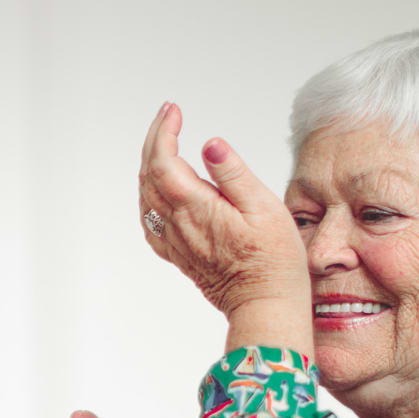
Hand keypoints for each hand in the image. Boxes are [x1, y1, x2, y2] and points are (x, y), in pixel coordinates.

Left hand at [138, 102, 313, 350]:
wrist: (264, 305)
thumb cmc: (273, 261)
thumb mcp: (264, 209)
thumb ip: (233, 175)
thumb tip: (210, 145)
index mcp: (195, 208)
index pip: (163, 160)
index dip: (164, 131)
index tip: (174, 110)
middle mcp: (177, 225)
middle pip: (148, 174)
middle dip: (155, 139)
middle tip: (168, 115)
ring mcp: (174, 241)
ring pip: (145, 196)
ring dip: (149, 164)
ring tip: (164, 141)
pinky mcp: (178, 254)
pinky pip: (150, 219)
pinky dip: (148, 194)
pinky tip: (158, 189)